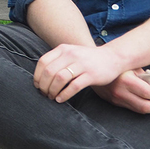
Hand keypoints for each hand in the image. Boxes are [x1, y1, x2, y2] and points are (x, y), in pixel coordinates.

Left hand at [34, 44, 149, 112]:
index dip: (37, 75)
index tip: (37, 85)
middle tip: (44, 94)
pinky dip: (64, 94)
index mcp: (63, 49)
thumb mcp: (70, 53)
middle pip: (50, 72)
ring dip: (52, 91)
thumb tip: (39, 77)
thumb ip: (57, 60)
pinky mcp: (91, 75)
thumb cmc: (87, 59)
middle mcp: (71, 55)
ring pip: (60, 79)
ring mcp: (82, 64)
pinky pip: (73, 86)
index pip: (43, 62)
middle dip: (44, 85)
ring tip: (51, 97)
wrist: (112, 58)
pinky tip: (61, 99)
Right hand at [91, 70, 149, 114]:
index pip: (148, 93)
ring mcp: (116, 99)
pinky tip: (149, 104)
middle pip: (145, 106)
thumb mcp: (133, 66)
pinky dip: (142, 108)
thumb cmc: (117, 64)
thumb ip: (147, 78)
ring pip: (139, 110)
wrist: (93, 67)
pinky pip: (131, 108)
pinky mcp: (113, 102)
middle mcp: (121, 92)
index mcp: (126, 80)